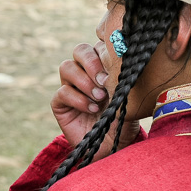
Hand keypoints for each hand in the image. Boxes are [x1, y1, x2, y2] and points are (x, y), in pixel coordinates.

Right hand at [52, 42, 139, 160]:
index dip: (105, 50)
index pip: (98, 44)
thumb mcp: (130, 94)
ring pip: (66, 67)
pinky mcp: (60, 104)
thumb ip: (123, 75)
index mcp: (103, 65)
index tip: (118, 65)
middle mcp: (85, 73)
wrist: (114, 146)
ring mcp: (71, 87)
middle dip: (92, 62)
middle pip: (79, 50)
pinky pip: (62, 92)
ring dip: (84, 81)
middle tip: (105, 80)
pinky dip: (78, 99)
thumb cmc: (125, 118)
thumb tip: (123, 56)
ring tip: (99, 97)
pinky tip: (92, 109)